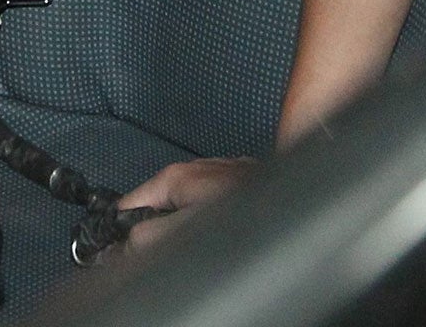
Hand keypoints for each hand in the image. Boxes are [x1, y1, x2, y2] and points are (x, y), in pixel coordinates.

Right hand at [116, 156, 256, 253]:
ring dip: (189, 225)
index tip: (122, 256)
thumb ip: (148, 237)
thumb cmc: (249, 216)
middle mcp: (196, 170)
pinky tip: (229, 235)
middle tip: (172, 255)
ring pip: (190, 205)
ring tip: (206, 247)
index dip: (121, 232)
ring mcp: (223, 175)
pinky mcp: (248, 184)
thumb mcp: (185, 231)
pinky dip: (215, 221)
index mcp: (175, 177)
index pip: (128, 205)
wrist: (306, 202)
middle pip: (160, 206)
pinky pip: (216, 204)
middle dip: (160, 230)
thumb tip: (119, 248)